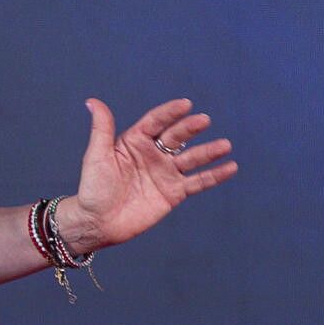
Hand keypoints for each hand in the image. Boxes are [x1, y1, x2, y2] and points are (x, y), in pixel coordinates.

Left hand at [56, 98, 236, 255]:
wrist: (98, 223)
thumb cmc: (93, 188)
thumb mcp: (97, 156)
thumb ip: (101, 128)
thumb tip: (93, 101)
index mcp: (135, 141)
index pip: (156, 122)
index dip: (170, 112)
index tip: (185, 104)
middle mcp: (154, 154)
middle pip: (177, 137)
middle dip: (190, 128)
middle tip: (203, 121)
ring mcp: (166, 173)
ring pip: (192, 158)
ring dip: (208, 152)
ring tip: (224, 145)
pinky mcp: (174, 193)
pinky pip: (198, 182)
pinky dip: (214, 176)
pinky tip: (230, 168)